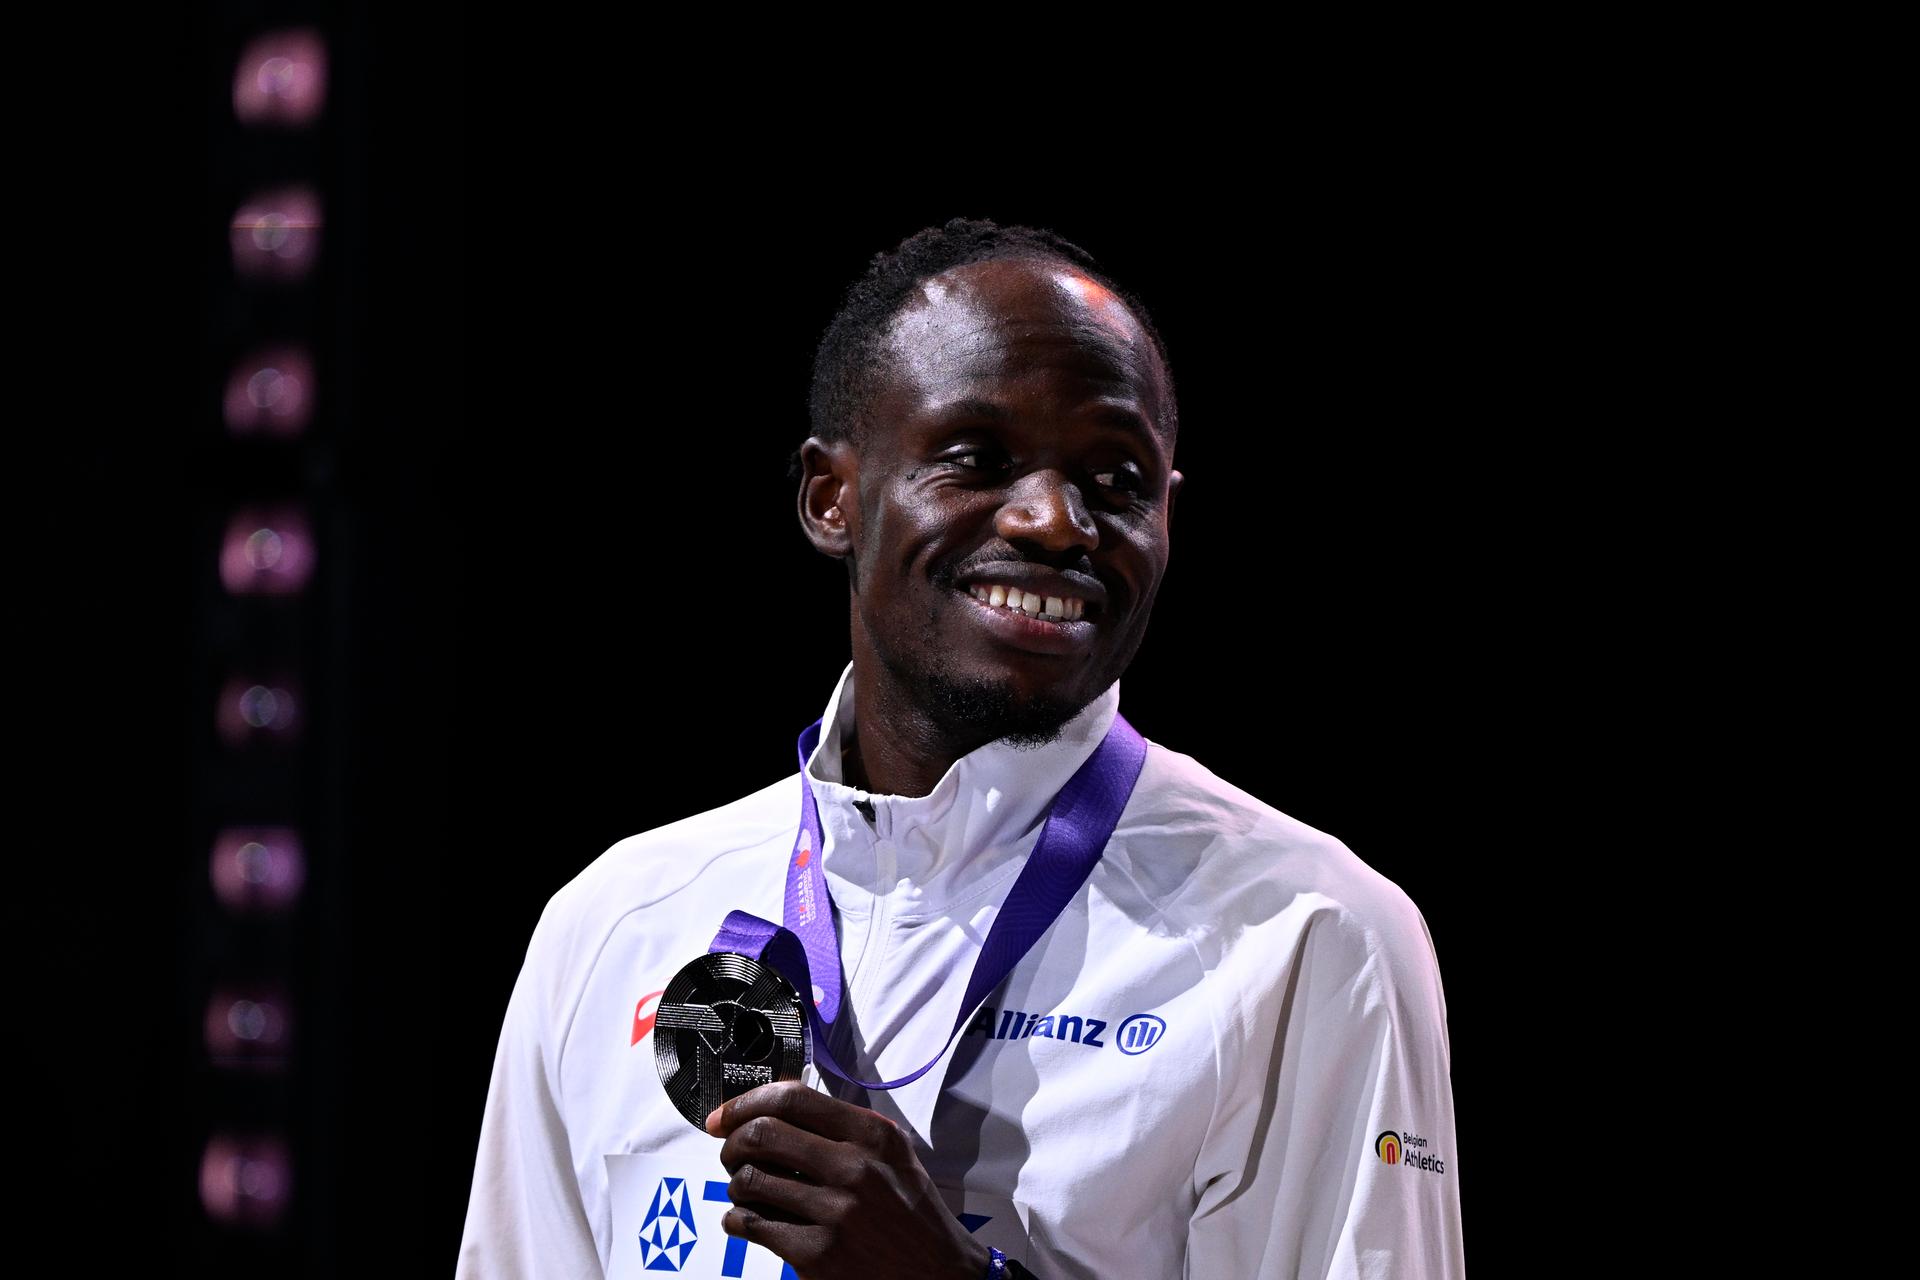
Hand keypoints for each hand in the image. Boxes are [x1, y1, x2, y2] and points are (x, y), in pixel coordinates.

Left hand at [706, 1080, 990, 1279]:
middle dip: (731, 1143)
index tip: (725, 1115)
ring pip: (749, 1181)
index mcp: (872, 1136)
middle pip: (761, 1134)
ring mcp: (835, 1213)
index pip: (791, 1099)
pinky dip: (738, 1220)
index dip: (745, 1102)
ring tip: (748, 1190)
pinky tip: (749, 1220)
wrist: (939, 1276)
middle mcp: (854, 1168)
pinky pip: (751, 1225)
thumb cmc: (911, 1214)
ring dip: (735, 1184)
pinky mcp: (817, 1254)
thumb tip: (775, 1108)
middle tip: (730, 1152)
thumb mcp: (893, 1156)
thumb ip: (843, 1128)